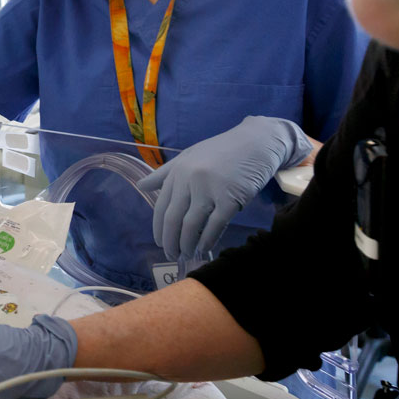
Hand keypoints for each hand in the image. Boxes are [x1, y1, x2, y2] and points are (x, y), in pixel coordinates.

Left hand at [138, 115, 312, 261]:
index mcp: (178, 171)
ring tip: (188, 254)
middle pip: (173, 219)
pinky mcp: (230, 198)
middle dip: (170, 242)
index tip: (160, 243)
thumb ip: (165, 173)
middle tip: (172, 256)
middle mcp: (190, 180)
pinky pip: (215, 226)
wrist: (258, 142)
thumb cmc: (223, 150)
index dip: (159, 228)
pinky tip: (205, 249)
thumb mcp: (190, 156)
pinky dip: (207, 241)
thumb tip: (141, 185)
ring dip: (187, 245)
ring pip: (192, 225)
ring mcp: (210, 188)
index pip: (161, 206)